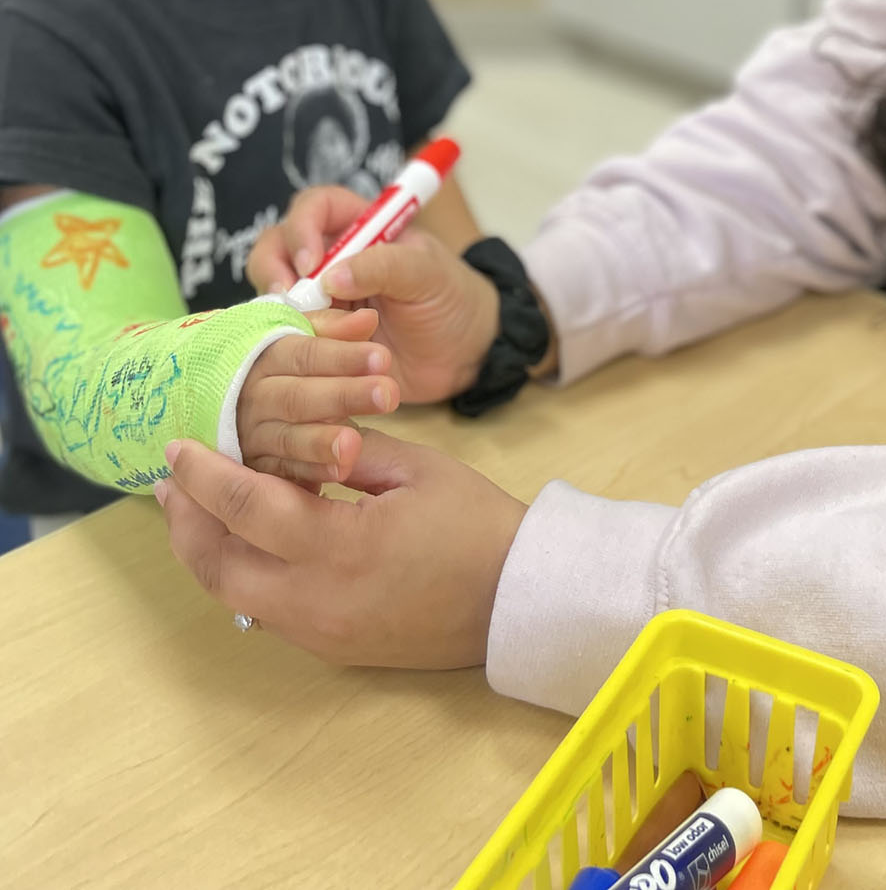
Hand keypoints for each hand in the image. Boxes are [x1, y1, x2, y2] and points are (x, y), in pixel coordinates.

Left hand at [157, 429, 526, 667]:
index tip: (179, 448)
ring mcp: (321, 633)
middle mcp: (318, 602)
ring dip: (206, 552)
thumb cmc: (476, 525)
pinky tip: (245, 541)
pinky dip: (241, 573)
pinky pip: (265, 612)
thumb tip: (297, 434)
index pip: (247, 508)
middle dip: (185, 522)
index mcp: (341, 548)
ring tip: (192, 512)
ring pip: (234, 597)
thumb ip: (348, 450)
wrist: (517, 599)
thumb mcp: (416, 468)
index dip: (205, 475)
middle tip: (170, 482)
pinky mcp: (331, 648)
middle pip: (218, 567)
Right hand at [236, 307, 399, 485]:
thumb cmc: (280, 363)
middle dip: (344, 396)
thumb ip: (334, 327)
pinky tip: (340, 472)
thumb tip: (369, 318)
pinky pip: (282, 473)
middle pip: (298, 396)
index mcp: (266, 355)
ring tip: (356, 443)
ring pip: (288, 438)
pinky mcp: (255, 468)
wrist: (231, 404)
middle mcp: (254, 396)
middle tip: (387, 395)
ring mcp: (252, 434)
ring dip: (322, 442)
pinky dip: (311, 473)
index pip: (305, 353)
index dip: (345, 356)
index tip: (383, 357)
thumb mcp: (301, 336)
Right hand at [249, 188, 503, 402]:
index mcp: (358, 229)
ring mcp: (321, 301)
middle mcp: (330, 261)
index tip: (311, 262)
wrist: (464, 354)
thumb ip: (384, 266)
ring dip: (280, 311)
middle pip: (276, 247)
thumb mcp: (427, 273)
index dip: (302, 227)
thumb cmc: (450, 298)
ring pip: (274, 294)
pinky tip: (308, 359)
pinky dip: (288, 344)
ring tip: (304, 332)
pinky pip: (287, 337)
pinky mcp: (318, 339)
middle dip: (272, 268)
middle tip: (287, 298)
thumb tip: (330, 277)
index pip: (314, 207)